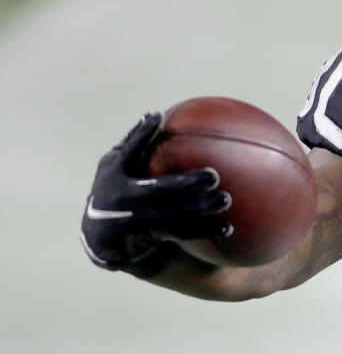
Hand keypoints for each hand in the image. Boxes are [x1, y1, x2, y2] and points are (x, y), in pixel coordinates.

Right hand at [80, 113, 231, 274]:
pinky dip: (204, 231)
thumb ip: (134, 145)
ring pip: (173, 216)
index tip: (158, 118)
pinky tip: (227, 228)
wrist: (102, 235)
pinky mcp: (148, 238)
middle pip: (159, 190)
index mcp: (115, 173)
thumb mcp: (116, 167)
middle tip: (214, 176)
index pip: (129, 151)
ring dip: (200, 210)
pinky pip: (180, 234)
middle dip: (187, 183)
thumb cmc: (117, 189)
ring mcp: (136, 220)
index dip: (141, 134)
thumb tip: (157, 115)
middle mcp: (124, 197)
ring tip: (225, 200)